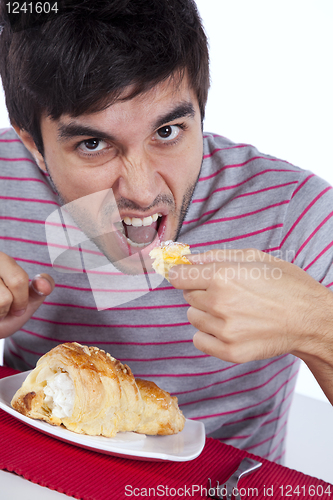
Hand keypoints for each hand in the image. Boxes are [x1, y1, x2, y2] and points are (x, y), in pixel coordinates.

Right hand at [0, 252, 54, 338]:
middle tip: (2, 310)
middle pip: (4, 297)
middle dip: (7, 309)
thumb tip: (44, 283)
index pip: (18, 280)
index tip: (17, 307)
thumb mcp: (26, 300)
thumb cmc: (2, 310)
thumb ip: (40, 289)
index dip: (22, 300)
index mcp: (1, 259)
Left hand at [169, 248, 332, 363]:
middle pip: (186, 295)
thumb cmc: (287, 285)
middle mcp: (219, 303)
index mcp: (223, 276)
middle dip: (200, 290)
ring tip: (232, 310)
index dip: (182, 273)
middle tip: (226, 291)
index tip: (186, 274)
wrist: (311, 319)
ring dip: (205, 312)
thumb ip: (215, 256)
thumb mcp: (255, 258)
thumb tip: (186, 259)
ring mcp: (224, 330)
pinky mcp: (230, 352)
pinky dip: (208, 334)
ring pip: (192, 317)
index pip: (178, 276)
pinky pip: (199, 340)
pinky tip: (229, 327)